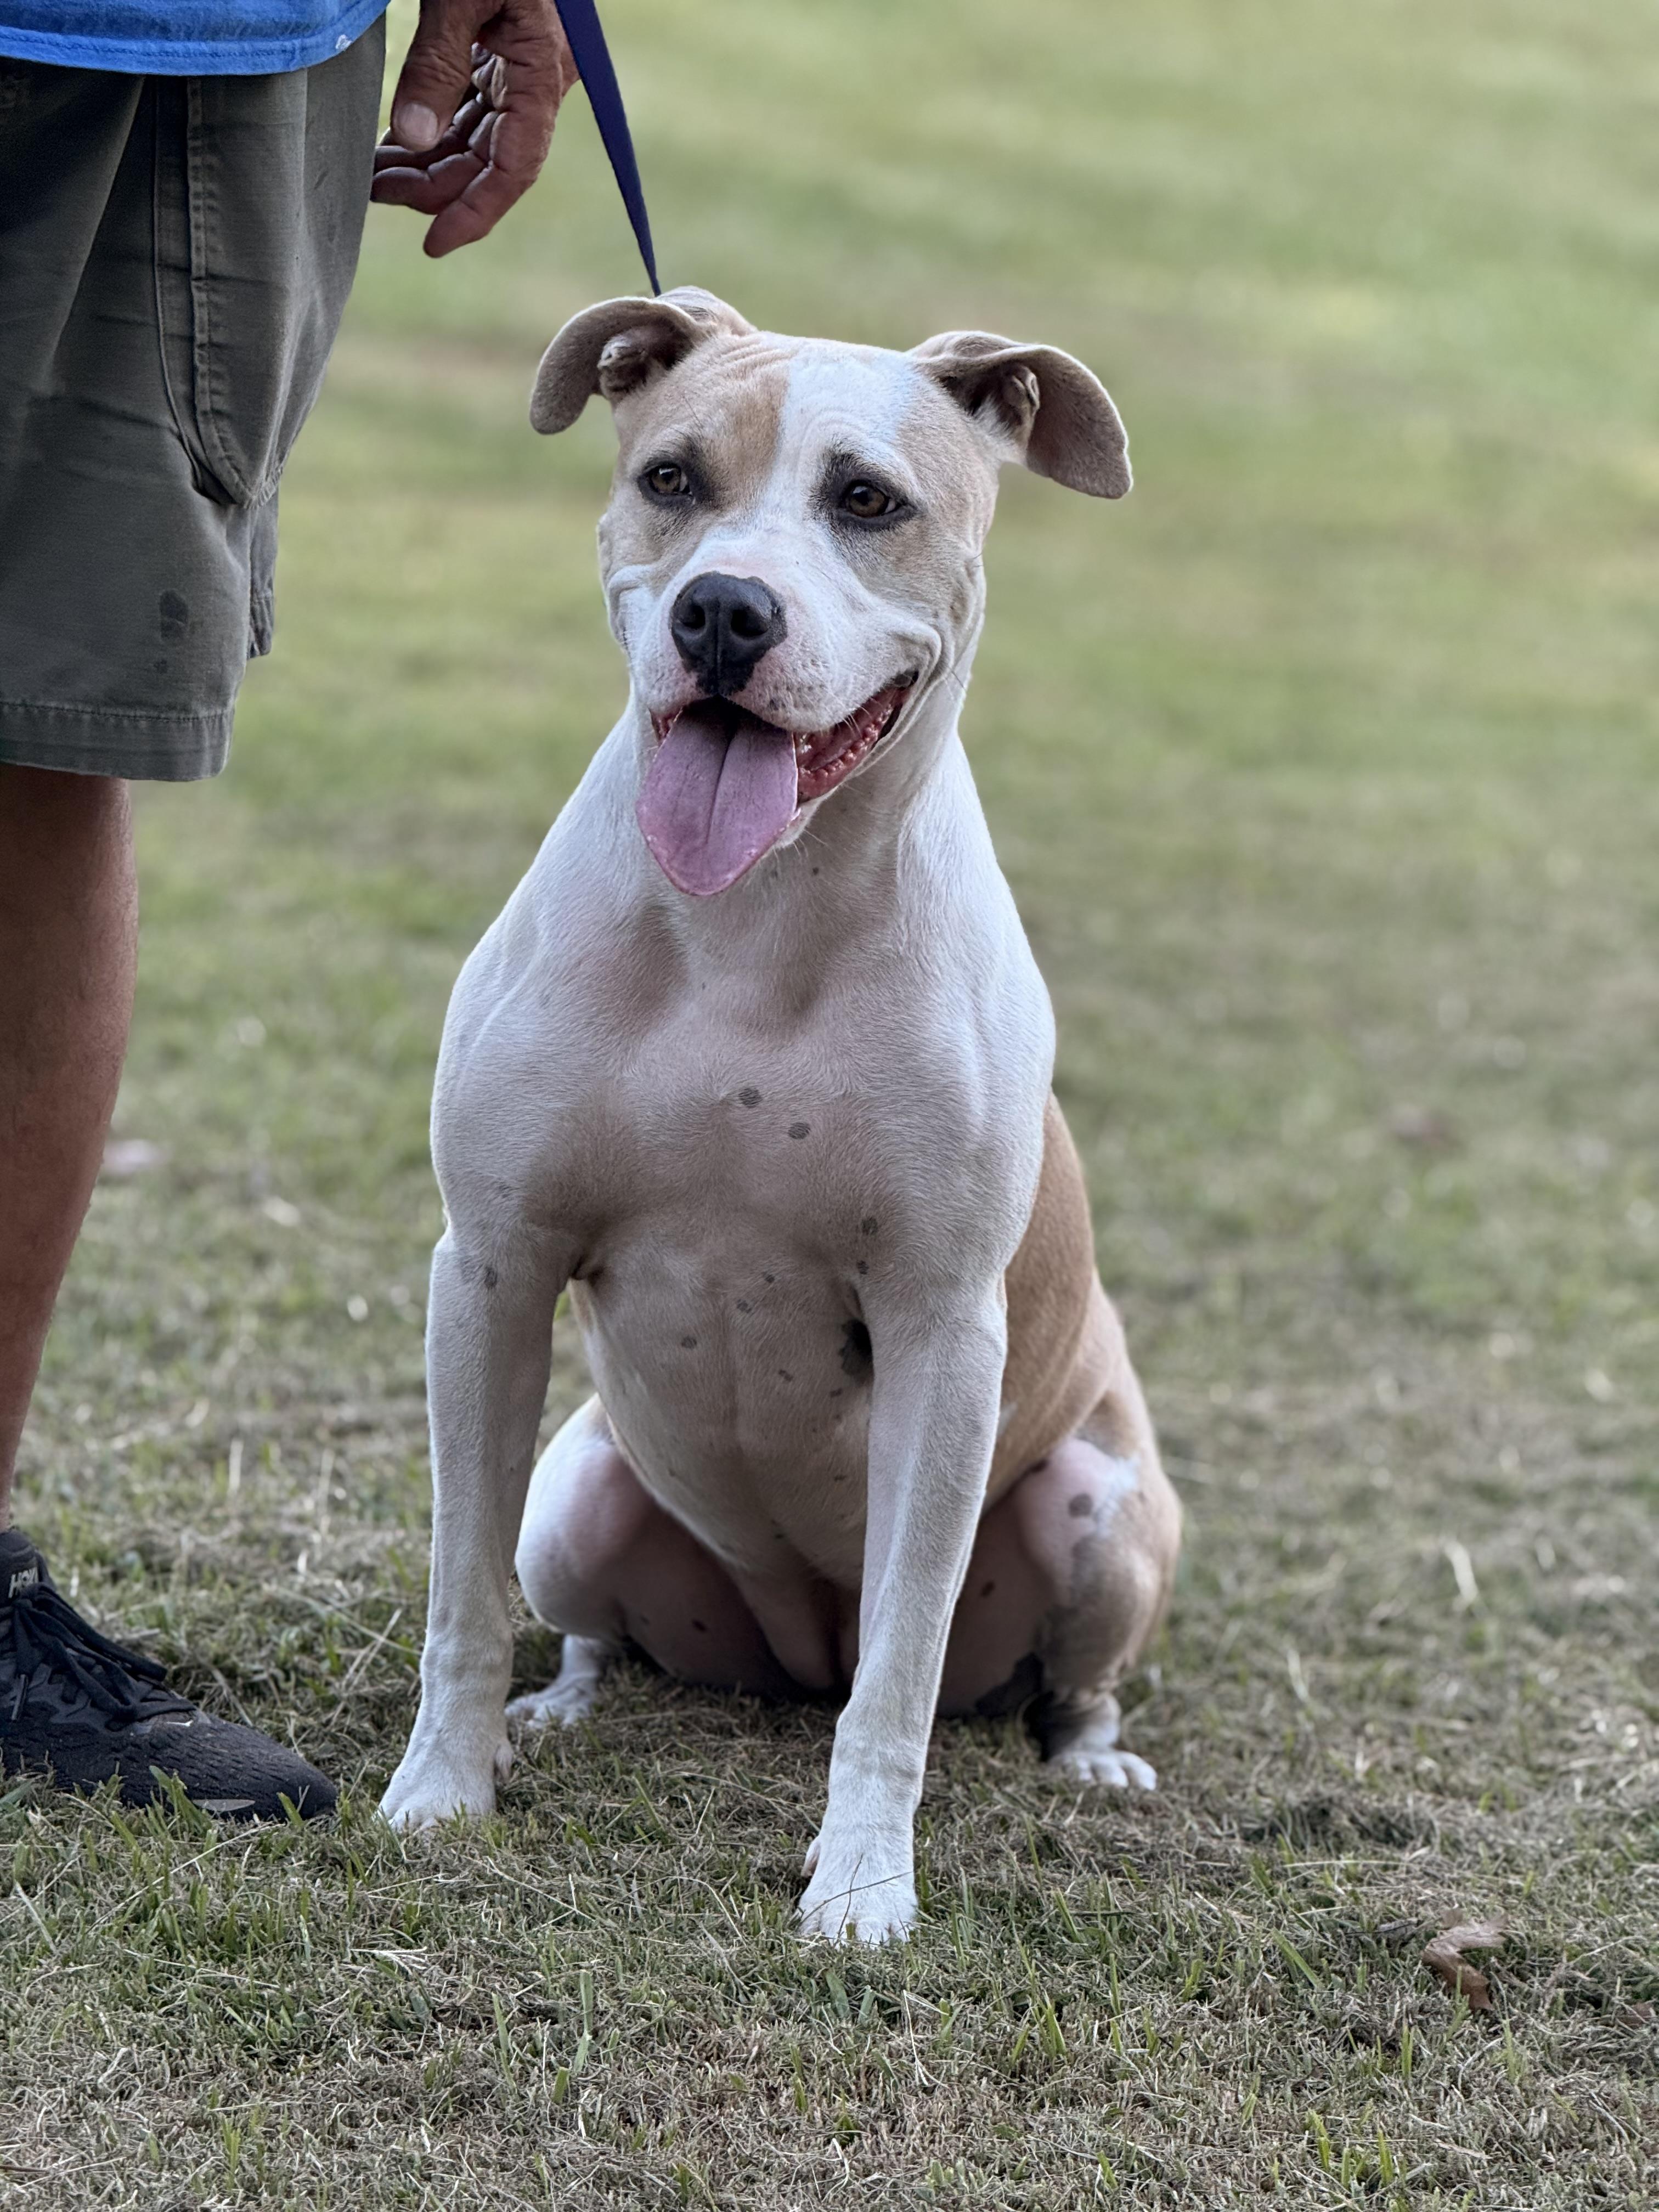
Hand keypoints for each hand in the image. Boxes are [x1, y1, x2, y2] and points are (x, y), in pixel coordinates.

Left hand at [372, 0, 577, 257]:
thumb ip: (435, 63)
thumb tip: (409, 139)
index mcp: (541, 71)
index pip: (514, 167)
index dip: (475, 212)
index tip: (432, 244)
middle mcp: (535, 80)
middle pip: (489, 160)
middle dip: (434, 186)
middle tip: (375, 193)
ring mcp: (517, 68)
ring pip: (475, 139)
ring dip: (427, 163)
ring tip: (375, 175)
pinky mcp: (497, 53)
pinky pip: (467, 109)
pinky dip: (431, 130)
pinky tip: (394, 144)